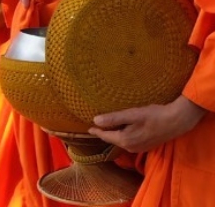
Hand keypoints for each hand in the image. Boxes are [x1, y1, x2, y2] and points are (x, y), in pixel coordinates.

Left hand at [89, 95, 205, 152]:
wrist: (175, 122)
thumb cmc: (153, 116)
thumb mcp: (132, 114)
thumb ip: (114, 118)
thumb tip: (96, 121)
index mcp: (125, 140)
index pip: (105, 136)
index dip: (96, 131)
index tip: (87, 127)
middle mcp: (130, 147)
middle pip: (112, 139)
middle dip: (103, 132)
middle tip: (94, 124)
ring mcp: (139, 147)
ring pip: (120, 140)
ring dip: (113, 133)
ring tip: (105, 125)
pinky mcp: (145, 145)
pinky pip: (128, 140)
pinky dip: (122, 134)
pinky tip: (121, 127)